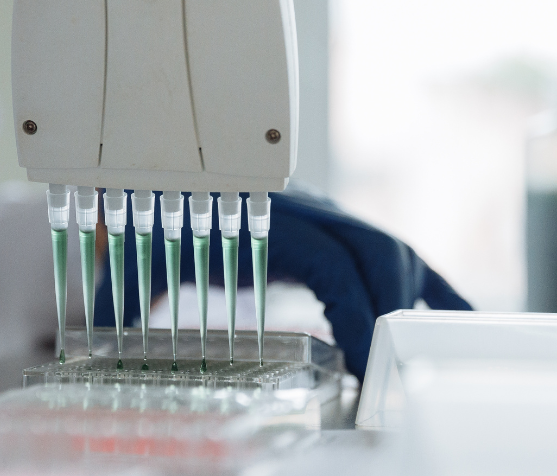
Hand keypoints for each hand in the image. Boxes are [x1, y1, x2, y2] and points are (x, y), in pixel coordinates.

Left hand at [93, 190, 471, 378]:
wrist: (143, 174)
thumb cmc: (138, 218)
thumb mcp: (132, 254)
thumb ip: (123, 295)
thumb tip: (101, 342)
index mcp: (260, 208)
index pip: (332, 257)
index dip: (355, 310)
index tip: (363, 365)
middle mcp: (301, 204)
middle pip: (375, 249)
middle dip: (389, 315)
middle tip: (384, 381)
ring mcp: (322, 211)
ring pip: (389, 248)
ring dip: (409, 303)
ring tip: (411, 364)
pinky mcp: (330, 226)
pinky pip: (390, 250)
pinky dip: (426, 285)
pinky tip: (455, 321)